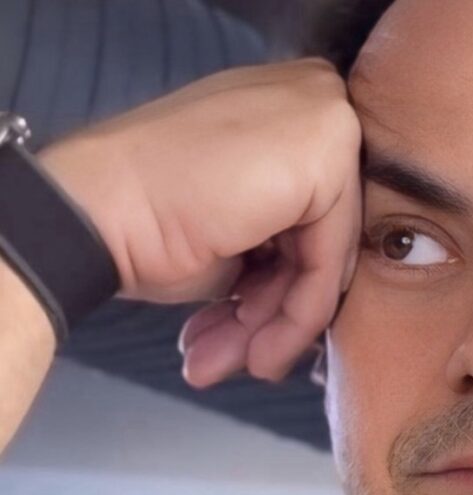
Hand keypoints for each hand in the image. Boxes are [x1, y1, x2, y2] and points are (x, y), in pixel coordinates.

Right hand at [38, 58, 361, 387]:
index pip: (314, 213)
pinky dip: (296, 317)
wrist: (93, 208)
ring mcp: (327, 121)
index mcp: (288, 109)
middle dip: (272, 309)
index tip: (243, 328)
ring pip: (323, 257)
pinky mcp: (329, 155)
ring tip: (233, 363)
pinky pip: (327, 261)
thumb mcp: (232, 229)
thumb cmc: (144, 214)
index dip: (279, 282)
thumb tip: (300, 300)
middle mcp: (314, 102)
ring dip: (274, 325)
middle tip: (235, 356)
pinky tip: (258, 358)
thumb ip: (281, 246)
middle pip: (319, 236)